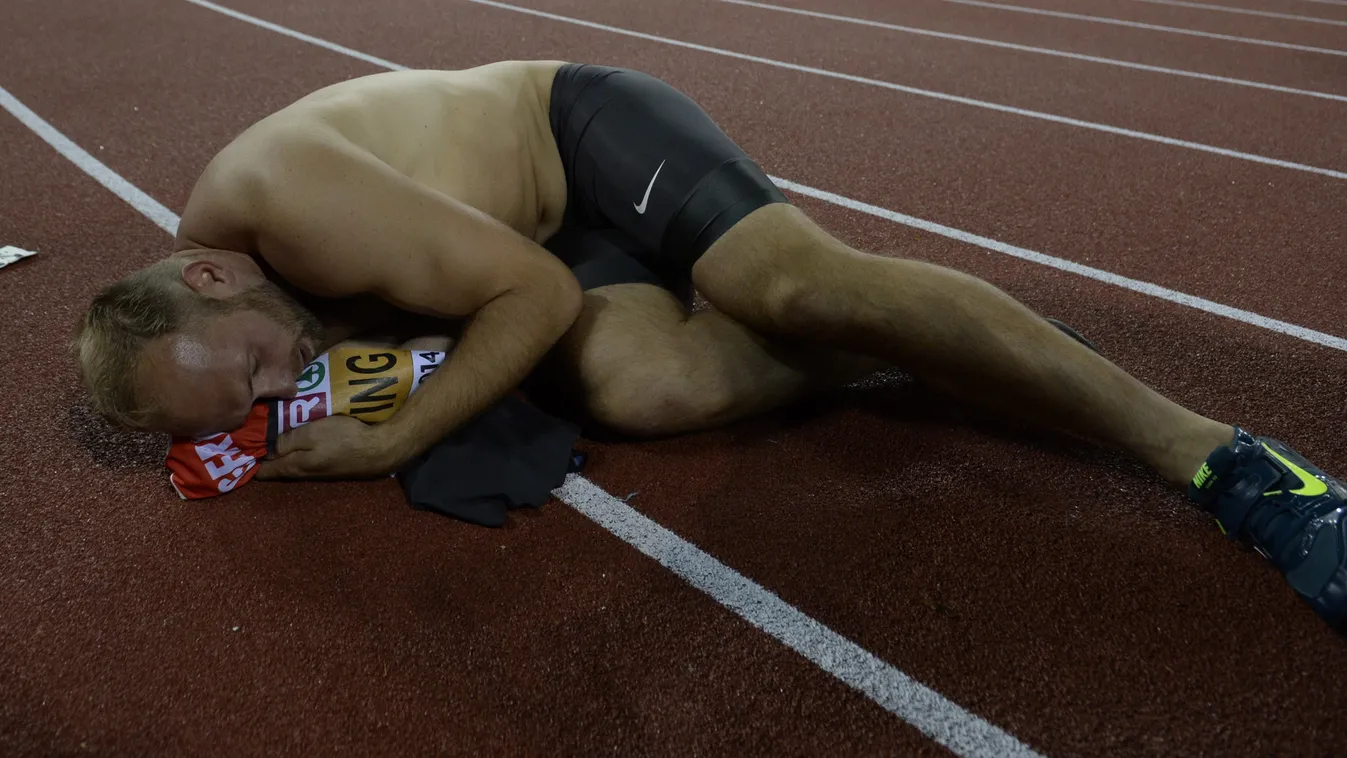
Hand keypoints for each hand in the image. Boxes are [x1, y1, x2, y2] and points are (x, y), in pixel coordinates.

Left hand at [254, 415, 406, 480]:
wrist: (380, 449)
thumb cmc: (344, 438)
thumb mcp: (312, 433)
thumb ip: (287, 440)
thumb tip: (264, 450)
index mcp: (294, 467)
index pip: (262, 471)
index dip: (247, 461)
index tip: (234, 449)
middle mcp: (303, 473)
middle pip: (276, 468)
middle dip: (261, 456)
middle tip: (248, 438)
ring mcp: (318, 471)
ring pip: (290, 463)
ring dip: (278, 453)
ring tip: (267, 437)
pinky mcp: (330, 465)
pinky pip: (305, 459)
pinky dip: (294, 451)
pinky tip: (296, 440)